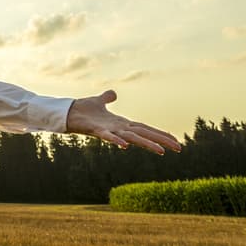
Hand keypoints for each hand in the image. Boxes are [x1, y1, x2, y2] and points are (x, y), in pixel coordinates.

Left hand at [66, 90, 181, 154]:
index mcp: (122, 123)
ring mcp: (109, 131)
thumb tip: (113, 93)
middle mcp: (119, 129)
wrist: (66, 112)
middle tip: (179, 148)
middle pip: (144, 134)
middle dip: (161, 141)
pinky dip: (116, 141)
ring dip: (146, 144)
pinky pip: (109, 137)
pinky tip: (125, 146)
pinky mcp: (97, 130)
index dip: (160, 134)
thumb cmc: (83, 109)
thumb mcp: (99, 101)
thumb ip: (107, 97)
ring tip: (161, 151)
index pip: (145, 129)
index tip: (176, 141)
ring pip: (131, 138)